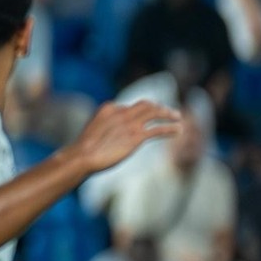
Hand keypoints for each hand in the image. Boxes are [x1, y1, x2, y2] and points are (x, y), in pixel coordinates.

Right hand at [67, 101, 182, 172]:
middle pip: (145, 104)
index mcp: (109, 108)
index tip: (144, 117)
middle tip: (166, 111)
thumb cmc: (83, 148)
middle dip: (158, 106)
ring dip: (168, 113)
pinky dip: (170, 128)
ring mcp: (130, 123)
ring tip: (177, 117)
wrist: (82, 156)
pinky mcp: (137, 136)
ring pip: (155, 113)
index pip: (129, 106)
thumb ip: (105, 126)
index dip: (138, 112)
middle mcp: (121, 112)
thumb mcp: (93, 130)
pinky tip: (178, 130)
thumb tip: (110, 133)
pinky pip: (158, 130)